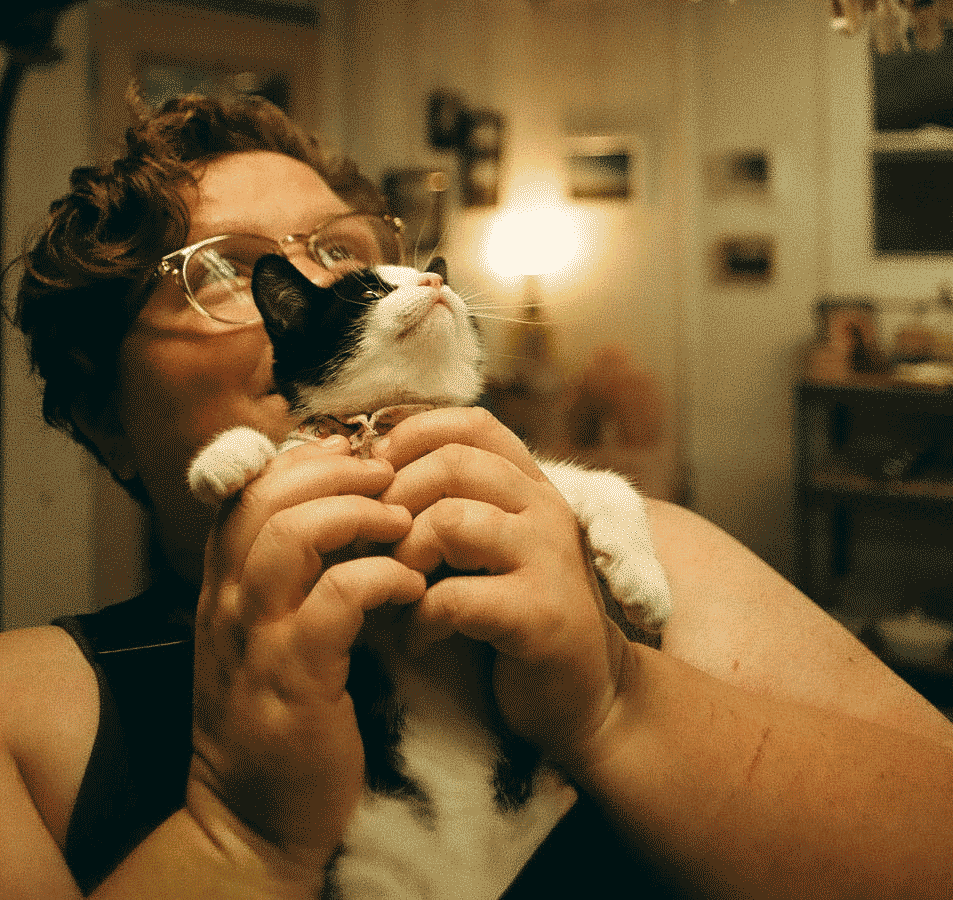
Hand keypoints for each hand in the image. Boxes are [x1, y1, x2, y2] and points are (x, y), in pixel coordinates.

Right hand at [188, 438, 425, 872]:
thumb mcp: (268, 631)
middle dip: (336, 470)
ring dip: (357, 513)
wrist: (254, 823)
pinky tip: (410, 584)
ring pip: (290, 536)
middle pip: (267, 496)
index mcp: (223, 585)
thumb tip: (338, 494)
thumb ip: (288, 569)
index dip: (302, 456)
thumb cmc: (278, 715)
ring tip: (402, 521)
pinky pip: (335, 601)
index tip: (353, 450)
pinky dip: (379, 577)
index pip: (247, 487)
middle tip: (388, 474)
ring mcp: (256, 641)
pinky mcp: (295, 683)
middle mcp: (228, 603)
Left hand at [372, 408, 628, 773]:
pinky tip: (418, 639)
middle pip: (452, 463)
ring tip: (396, 591)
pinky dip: (422, 619)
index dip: (415, 434)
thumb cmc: (516, 613)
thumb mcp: (490, 546)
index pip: (472, 424)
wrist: (586, 693)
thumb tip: (373, 475)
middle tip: (375, 544)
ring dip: (406, 558)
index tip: (378, 473)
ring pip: (451, 521)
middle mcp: (546, 508)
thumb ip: (454, 505)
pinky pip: (458, 597)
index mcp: (531, 484)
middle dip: (396, 499)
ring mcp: (548, 558)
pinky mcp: (541, 613)